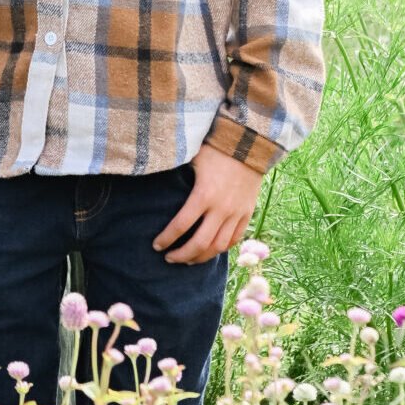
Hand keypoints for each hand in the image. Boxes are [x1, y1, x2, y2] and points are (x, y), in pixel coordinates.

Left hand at [153, 144, 263, 263]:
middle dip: (182, 255)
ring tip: (188, 260)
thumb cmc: (215, 150)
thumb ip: (178, 177)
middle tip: (169, 258)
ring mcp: (236, 213)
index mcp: (203, 195)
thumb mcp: (192, 160)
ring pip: (219, 246)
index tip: (156, 246)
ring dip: (201, 257)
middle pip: (200, 243)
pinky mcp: (247, 213)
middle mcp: (221, 209)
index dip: (166, 239)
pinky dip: (221, 248)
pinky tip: (210, 250)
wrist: (248, 144)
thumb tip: (155, 183)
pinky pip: (235, 239)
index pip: (181, 225)